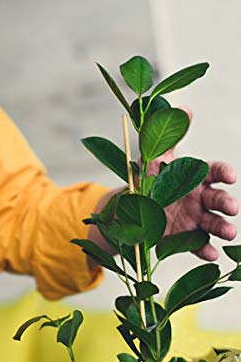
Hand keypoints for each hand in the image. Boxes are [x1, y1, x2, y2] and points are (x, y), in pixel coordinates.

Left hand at [149, 107, 238, 260]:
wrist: (132, 209)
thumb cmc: (149, 181)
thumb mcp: (155, 159)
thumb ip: (170, 137)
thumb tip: (184, 108)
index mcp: (195, 178)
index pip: (214, 173)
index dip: (223, 173)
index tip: (230, 176)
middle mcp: (200, 199)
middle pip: (218, 200)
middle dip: (227, 203)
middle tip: (232, 207)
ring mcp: (194, 220)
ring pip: (214, 224)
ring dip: (224, 228)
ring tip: (229, 232)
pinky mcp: (185, 239)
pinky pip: (198, 245)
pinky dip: (205, 250)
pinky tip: (211, 254)